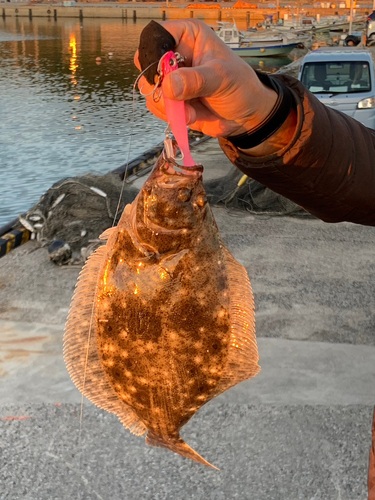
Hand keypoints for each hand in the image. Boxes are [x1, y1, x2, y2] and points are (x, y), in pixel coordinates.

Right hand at [134, 19, 277, 137]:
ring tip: (191, 110)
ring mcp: (171, 79)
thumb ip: (196, 80)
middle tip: (174, 96)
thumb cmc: (240, 86)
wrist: (245, 115)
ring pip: (150, 90)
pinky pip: (158, 107)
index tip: (162, 74)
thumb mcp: (222, 78)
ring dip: (167, 105)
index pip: (156, 35)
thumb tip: (169, 86)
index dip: (153, 54)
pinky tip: (190, 116)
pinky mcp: (171, 100)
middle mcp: (175, 55)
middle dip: (158, 84)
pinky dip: (171, 115)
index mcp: (187, 36)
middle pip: (146, 64)